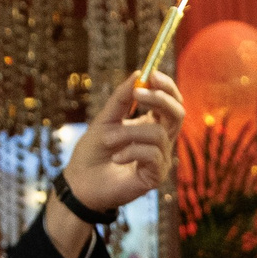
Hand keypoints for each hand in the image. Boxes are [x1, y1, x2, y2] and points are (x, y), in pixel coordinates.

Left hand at [67, 73, 179, 211]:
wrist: (79, 184)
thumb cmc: (91, 153)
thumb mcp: (104, 120)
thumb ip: (121, 99)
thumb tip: (138, 73)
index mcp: (150, 125)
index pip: (170, 103)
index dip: (166, 88)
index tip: (152, 75)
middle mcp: (160, 141)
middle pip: (177, 114)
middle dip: (160, 100)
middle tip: (138, 93)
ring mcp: (160, 159)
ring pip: (158, 133)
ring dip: (129, 132)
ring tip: (108, 140)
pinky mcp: (156, 176)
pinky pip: (152, 154)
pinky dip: (131, 152)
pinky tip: (116, 158)